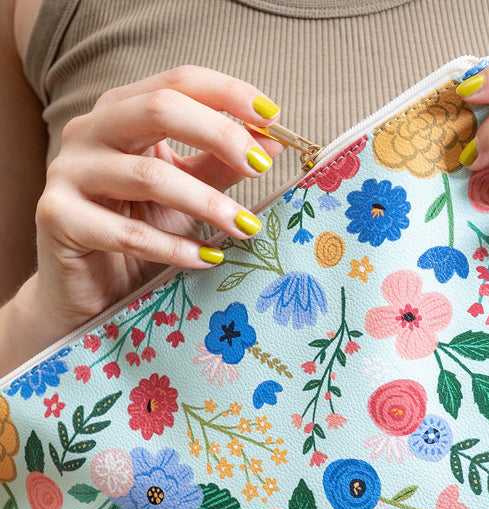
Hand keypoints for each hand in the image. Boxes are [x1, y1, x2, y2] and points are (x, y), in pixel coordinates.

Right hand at [17, 65, 283, 359]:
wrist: (88, 290)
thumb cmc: (137, 231)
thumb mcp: (186, 193)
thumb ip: (220, 165)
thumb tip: (272, 142)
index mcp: (120, 112)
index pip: (177, 82)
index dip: (228, 94)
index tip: (273, 117)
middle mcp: (88, 131)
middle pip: (159, 110)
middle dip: (220, 135)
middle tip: (261, 168)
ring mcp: (67, 172)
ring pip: (149, 177)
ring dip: (208, 203)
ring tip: (246, 227)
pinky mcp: (58, 218)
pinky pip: (129, 234)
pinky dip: (175, 248)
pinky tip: (208, 259)